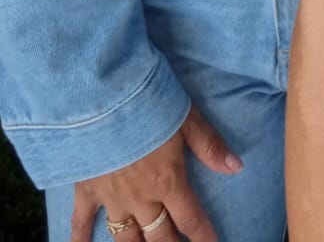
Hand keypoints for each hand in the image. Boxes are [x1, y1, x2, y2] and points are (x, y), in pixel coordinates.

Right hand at [70, 105, 241, 241]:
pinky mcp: (86, 191)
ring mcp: (111, 198)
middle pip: (159, 235)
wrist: (102, 100)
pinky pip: (82, 221)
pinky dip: (81, 238)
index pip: (190, 218)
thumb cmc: (149, 104)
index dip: (203, 236)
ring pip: (126, 238)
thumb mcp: (187, 118)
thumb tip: (236, 167)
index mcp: (168, 181)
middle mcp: (141, 198)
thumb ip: (209, 145)